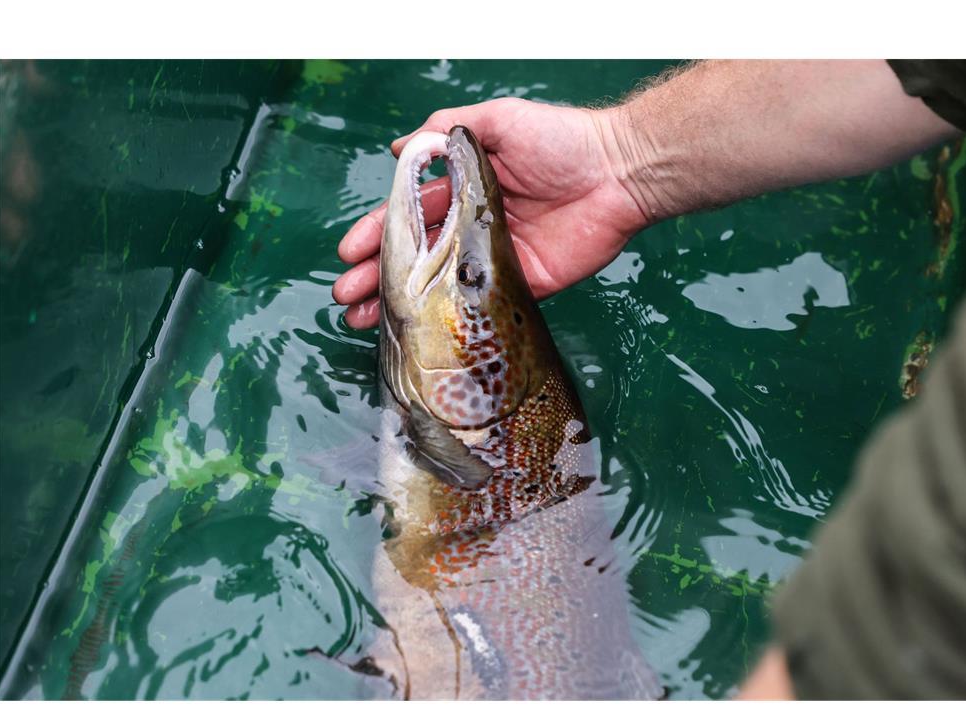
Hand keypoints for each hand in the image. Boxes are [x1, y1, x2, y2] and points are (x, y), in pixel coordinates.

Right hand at [332, 97, 648, 328]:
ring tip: (363, 319)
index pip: (409, 215)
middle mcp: (473, 227)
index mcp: (464, 190)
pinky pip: (478, 305)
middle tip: (346, 296)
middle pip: (415, 257)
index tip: (349, 253)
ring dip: (400, 304)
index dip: (377, 233)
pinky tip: (419, 331)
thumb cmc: (562, 140)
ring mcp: (494, 259)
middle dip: (377, 276)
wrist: (619, 173)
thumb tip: (399, 148)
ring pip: (438, 287)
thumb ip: (448, 130)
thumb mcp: (499, 120)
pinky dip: (448, 319)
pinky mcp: (522, 285)